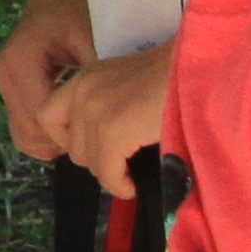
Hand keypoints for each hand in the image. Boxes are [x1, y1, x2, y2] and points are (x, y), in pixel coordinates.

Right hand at [0, 0, 98, 158]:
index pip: (41, 121)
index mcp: (21, 63)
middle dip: (63, 141)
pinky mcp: (8, 83)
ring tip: (85, 128)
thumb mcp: (94, 41)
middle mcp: (4, 73)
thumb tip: (108, 123)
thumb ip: (94, 82)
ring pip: (23, 133)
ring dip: (53, 139)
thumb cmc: (80, 6)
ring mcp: (2, 79)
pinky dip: (45, 130)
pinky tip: (73, 120)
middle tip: (97, 134)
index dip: (72, 135)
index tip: (102, 131)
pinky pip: (22, 122)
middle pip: (29, 133)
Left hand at [36, 44, 172, 175]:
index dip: (68, 140)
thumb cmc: (178, 77)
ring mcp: (96, 108)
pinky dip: (120, 185)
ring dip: (110, 172)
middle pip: (72, 147)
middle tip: (124, 162)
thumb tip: (103, 152)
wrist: (204, 66)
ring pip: (88, 162)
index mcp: (85, 78)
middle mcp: (83, 89)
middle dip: (97, 160)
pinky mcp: (113, 129)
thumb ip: (109, 110)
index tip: (98, 149)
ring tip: (133, 170)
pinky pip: (106, 173)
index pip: (46, 117)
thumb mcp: (130, 88)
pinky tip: (134, 185)